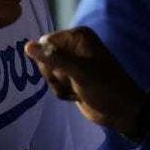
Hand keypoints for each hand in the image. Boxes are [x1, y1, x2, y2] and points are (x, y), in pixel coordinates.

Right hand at [25, 27, 146, 134]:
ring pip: (47, 72)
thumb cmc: (105, 87)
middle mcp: (74, 46)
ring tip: (76, 89)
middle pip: (44, 57)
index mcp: (78, 37)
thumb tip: (27, 46)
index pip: (45, 42)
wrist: (122, 112)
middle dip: (54, 74)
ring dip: (58, 85)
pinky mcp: (71, 77)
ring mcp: (72, 62)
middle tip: (71, 81)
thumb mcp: (79, 72)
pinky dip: (62, 91)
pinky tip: (76, 95)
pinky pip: (54, 82)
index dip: (49, 59)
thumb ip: (53, 58)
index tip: (64, 71)